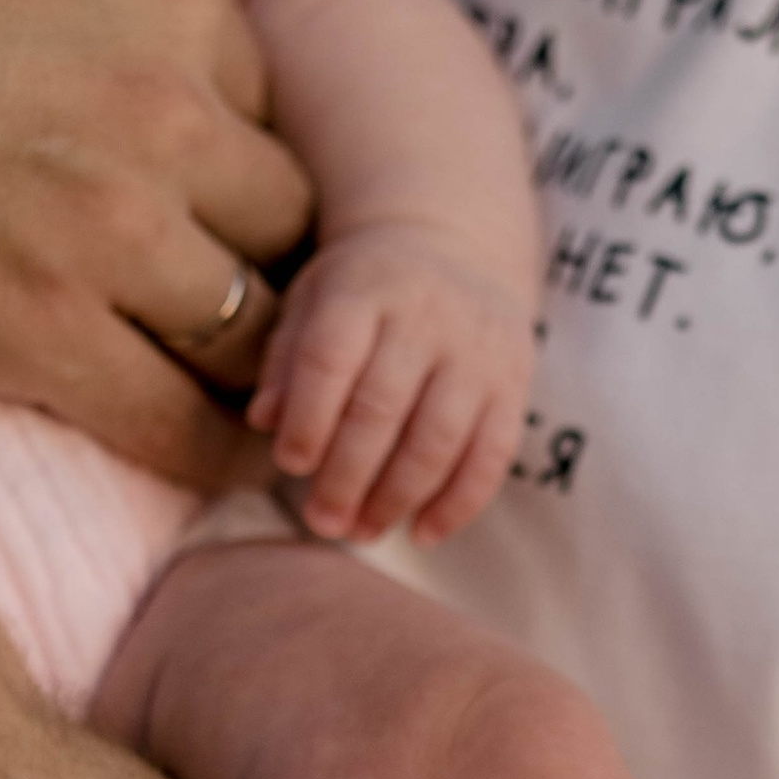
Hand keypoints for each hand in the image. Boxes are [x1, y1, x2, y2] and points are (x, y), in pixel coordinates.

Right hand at [0, 0, 313, 743]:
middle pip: (294, 233)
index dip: (248, 191)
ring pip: (263, 339)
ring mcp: (114, 226)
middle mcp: (167, 108)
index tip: (220, 237)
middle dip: (272, 287)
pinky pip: (188, 429)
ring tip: (241, 424)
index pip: (278, 121)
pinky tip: (198, 471)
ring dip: (252, 384)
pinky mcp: (43, 333)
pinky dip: (210, 460)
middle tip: (245, 345)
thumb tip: (90, 64)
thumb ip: (77, 10)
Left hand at [248, 223, 532, 544]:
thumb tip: (265, 420)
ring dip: (396, 498)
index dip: (308, 418)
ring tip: (363, 532)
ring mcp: (477, 351)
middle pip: (382, 408)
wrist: (457, 244)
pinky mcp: (514, 383)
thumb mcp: (315, 299)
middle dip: (347, 476)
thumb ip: (287, 358)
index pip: (331, 359)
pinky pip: (490, 455)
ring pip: (437, 439)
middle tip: (321, 521)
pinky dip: (457, 504)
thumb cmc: (366, 288)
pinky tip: (421, 533)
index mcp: (365, 289)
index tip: (290, 464)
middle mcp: (427, 316)